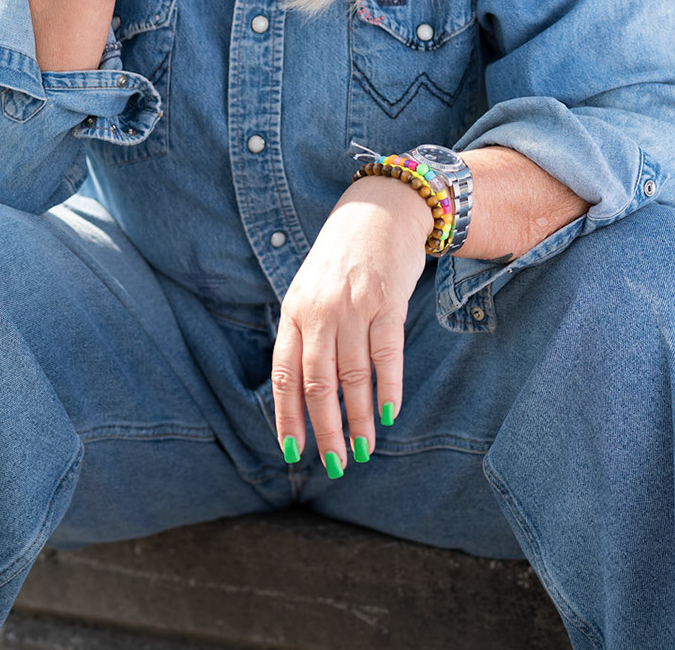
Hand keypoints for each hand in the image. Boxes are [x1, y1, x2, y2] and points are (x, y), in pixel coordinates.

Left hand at [271, 175, 428, 476]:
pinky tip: (389, 414)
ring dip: (359, 419)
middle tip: (336, 464)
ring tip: (365, 450)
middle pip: (319, 383)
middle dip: (326, 430)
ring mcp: (354, 306)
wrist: (380, 209)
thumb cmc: (341, 259)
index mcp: (294, 312)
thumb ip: (305, 335)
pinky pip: (387, 355)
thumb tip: (303, 395)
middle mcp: (320, 312)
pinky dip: (388, 389)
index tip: (294, 451)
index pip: (285, 374)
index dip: (288, 416)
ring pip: (354, 376)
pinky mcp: (388, 302)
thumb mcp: (310, 290)